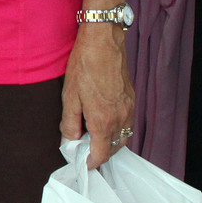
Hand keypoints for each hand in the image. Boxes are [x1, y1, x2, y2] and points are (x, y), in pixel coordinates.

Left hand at [61, 23, 134, 168]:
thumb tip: (70, 141)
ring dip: (109, 142)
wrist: (103, 40)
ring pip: (123, 137)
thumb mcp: (69, 95)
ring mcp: (129, 109)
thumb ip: (69, 122)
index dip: (90, 162)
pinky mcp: (132, 99)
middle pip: (114, 148)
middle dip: (99, 153)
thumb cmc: (84, 64)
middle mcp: (120, 118)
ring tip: (92, 136)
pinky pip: (127, 123)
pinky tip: (103, 121)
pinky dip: (116, 129)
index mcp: (103, 120)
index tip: (81, 162)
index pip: (101, 154)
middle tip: (83, 148)